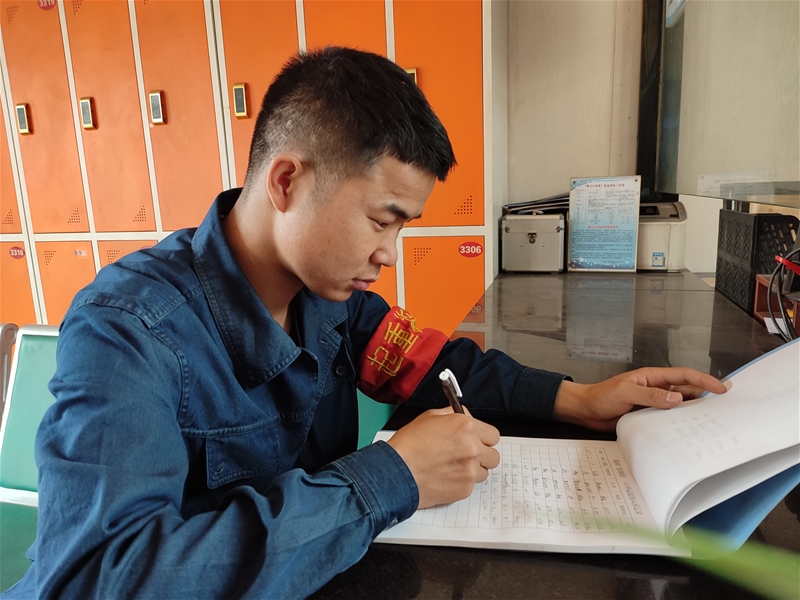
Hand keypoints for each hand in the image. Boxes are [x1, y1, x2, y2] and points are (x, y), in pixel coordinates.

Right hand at [387, 407, 499, 508]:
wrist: (397, 471)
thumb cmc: (409, 444)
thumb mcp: (429, 417)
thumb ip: (453, 414)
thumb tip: (465, 415)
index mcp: (467, 428)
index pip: (493, 435)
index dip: (483, 437)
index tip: (476, 440)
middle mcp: (473, 449)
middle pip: (493, 456)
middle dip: (482, 454)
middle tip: (466, 454)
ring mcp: (470, 471)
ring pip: (484, 472)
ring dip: (473, 469)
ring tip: (452, 466)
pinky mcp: (464, 489)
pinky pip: (471, 485)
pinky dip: (461, 482)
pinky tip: (445, 476)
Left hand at [553, 367, 727, 431]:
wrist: (586, 410)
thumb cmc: (602, 396)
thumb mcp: (625, 393)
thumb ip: (650, 395)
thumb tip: (676, 398)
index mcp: (652, 378)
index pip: (683, 376)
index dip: (703, 381)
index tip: (720, 388)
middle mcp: (656, 389)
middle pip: (686, 391)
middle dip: (705, 397)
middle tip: (724, 407)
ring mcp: (653, 403)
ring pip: (679, 406)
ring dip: (693, 412)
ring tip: (711, 421)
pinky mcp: (648, 416)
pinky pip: (668, 418)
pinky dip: (679, 423)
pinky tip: (687, 431)